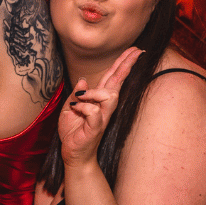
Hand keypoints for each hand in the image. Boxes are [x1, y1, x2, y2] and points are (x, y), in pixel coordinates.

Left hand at [59, 47, 142, 168]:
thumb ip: (76, 94)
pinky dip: (84, 107)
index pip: (113, 78)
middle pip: (118, 82)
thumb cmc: (73, 132)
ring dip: (95, 92)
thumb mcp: (69, 108)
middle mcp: (104, 107)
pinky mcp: (96, 127)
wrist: (73, 154)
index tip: (134, 50)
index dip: (122, 63)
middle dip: (126, 65)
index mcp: (98, 100)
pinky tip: (76, 108)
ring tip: (81, 97)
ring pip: (110, 95)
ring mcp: (102, 117)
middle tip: (136, 50)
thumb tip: (84, 80)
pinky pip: (95, 112)